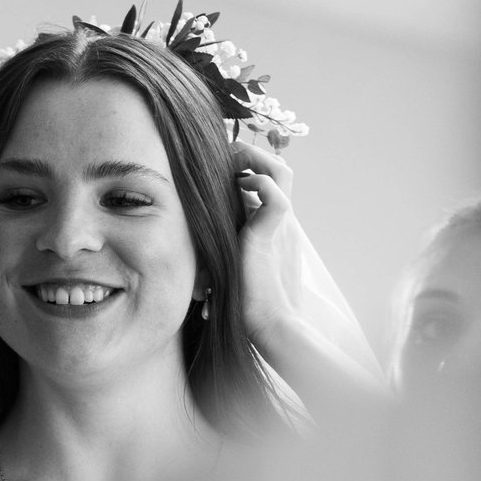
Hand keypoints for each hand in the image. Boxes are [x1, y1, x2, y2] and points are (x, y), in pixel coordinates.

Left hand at [232, 138, 310, 342]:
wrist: (271, 325)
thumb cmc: (250, 306)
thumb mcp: (232, 270)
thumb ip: (223, 254)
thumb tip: (197, 264)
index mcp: (275, 228)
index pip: (270, 182)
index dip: (249, 167)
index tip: (223, 168)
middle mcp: (283, 221)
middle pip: (280, 169)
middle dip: (252, 154)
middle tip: (226, 159)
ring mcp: (282, 226)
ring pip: (282, 171)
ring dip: (257, 159)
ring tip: (233, 164)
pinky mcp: (274, 234)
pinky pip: (276, 196)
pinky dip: (259, 183)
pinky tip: (240, 188)